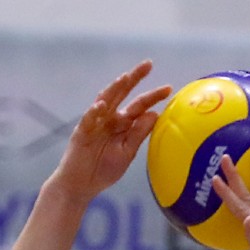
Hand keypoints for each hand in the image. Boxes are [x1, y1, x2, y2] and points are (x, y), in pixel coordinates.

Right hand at [47, 61, 173, 202]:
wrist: (81, 185)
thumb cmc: (104, 169)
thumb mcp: (127, 152)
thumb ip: (139, 133)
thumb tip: (155, 114)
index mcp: (122, 123)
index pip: (139, 106)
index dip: (152, 97)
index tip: (168, 88)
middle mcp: (108, 118)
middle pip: (122, 94)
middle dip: (134, 78)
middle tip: (148, 64)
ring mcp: (94, 123)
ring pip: (105, 101)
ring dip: (114, 89)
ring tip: (126, 78)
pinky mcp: (81, 133)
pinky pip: (88, 120)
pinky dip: (94, 112)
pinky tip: (102, 105)